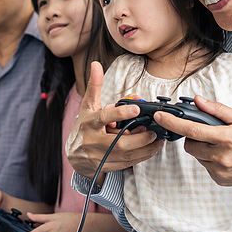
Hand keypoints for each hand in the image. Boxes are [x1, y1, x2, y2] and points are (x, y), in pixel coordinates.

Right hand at [65, 62, 164, 179]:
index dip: (120, 113)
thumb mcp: (88, 106)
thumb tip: (96, 64)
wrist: (74, 154)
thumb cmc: (85, 126)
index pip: (104, 117)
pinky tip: (150, 150)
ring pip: (125, 155)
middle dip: (139, 138)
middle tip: (153, 131)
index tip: (136, 108)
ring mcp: (97, 156)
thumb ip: (95, 86)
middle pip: (119, 142)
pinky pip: (125, 164)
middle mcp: (92, 141)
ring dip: (144, 149)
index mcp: (88, 123)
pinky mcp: (104, 167)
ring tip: (157, 141)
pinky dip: (140, 157)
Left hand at [155, 96, 231, 208]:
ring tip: (220, 144)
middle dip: (191, 136)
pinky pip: (204, 165)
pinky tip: (224, 155)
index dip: (173, 122)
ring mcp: (219, 170)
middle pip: (189, 144)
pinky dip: (208, 158)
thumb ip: (218, 110)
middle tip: (206, 132)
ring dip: (201, 147)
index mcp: (226, 138)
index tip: (160, 116)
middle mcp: (220, 156)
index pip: (192, 130)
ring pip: (196, 155)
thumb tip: (198, 101)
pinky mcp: (219, 179)